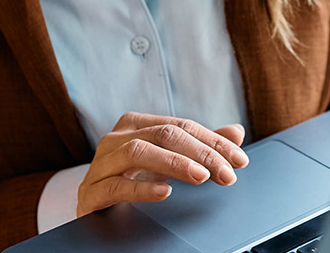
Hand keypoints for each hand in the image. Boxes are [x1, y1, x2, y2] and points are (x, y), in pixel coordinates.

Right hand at [76, 112, 249, 217]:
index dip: (212, 141)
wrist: (91, 205)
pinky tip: (164, 192)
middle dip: (201, 153)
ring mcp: (100, 164)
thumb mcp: (167, 161)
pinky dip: (141, 188)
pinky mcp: (90, 192)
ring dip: (174, 164)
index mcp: (135, 125)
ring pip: (138, 152)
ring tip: (201, 177)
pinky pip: (115, 185)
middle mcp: (116, 139)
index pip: (181, 126)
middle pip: (163, 134)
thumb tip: (236, 131)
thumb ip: (199, 147)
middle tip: (227, 173)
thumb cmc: (130, 178)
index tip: (239, 160)